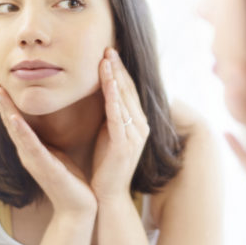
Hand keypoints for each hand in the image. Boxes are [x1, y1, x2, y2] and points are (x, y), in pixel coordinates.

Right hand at [0, 74, 97, 217]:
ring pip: (16, 130)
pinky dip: (22, 132)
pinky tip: (14, 119)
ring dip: (5, 109)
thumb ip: (47, 136)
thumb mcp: (57, 151)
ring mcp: (34, 160)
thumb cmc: (70, 179)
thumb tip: (48, 116)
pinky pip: (32, 147)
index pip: (15, 116)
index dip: (5, 96)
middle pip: (9, 119)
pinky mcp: (45, 168)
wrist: (80, 208)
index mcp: (32, 146)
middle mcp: (28, 151)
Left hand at [90, 48, 149, 202]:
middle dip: (118, 68)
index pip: (128, 91)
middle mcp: (141, 126)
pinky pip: (118, 115)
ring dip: (115, 77)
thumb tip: (105, 94)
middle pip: (128, 91)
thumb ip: (111, 115)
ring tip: (106, 59)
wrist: (106, 196)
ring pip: (124, 99)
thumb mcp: (109, 134)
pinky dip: (114, 97)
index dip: (120, 71)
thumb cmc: (105, 165)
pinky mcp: (125, 144)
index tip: (109, 53)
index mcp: (137, 123)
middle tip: (108, 48)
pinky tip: (109, 83)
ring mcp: (135, 135)